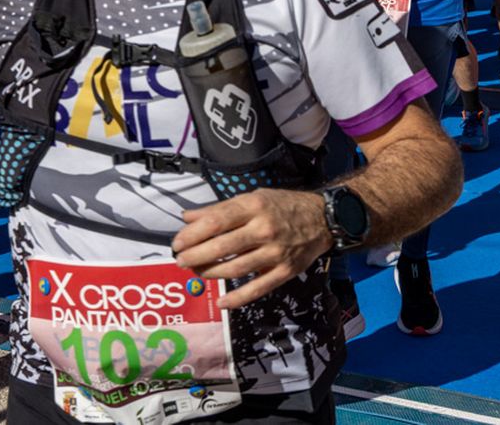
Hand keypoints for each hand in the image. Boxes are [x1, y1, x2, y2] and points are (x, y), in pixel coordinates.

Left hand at [171, 189, 332, 309]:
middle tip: (181, 261)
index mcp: (253, 207)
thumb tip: (187, 217)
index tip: (177, 243)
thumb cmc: (281, 206)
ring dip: (211, 273)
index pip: (216, 222)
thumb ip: (218, 209)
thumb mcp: (251, 198)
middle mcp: (264, 229)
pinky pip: (258, 289)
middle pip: (222, 247)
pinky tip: (221, 301)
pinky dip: (238, 298)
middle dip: (196, 256)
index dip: (193, 234)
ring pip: (235, 269)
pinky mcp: (285, 272)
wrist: (322, 219)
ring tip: (197, 273)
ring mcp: (275, 253)